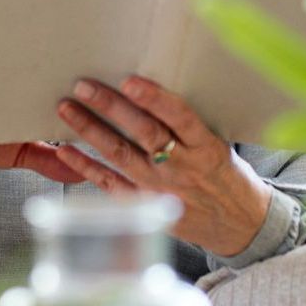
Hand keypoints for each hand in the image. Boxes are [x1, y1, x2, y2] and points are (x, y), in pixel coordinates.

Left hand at [55, 76, 272, 257]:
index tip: (130, 81)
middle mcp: (183, 168)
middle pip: (144, 133)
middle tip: (84, 86)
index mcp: (206, 147)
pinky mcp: (146, 206)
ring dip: (91, 131)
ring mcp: (161, 189)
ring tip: (67, 109)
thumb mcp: (219, 143)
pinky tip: (67, 151)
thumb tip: (148, 88)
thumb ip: (188, 123)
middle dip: (111, 108)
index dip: (155, 100)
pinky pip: (112, 185)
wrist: (239, 224)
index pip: (180, 118)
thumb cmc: (225, 174)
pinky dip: (87, 168)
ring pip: (122, 156)